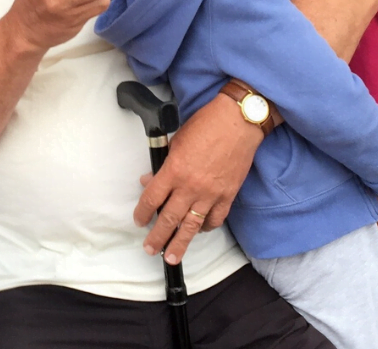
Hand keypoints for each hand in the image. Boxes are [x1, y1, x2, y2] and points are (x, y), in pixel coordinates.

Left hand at [134, 93, 262, 264]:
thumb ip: (163, 163)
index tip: (139, 220)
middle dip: (157, 238)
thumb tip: (150, 180)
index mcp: (174, 170)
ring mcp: (210, 194)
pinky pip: (215, 219)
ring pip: (191, 226)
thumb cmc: (206, 125)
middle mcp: (190, 186)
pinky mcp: (228, 195)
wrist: (238, 121)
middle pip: (169, 219)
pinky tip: (199, 231)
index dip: (143, 212)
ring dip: (180, 244)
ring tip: (172, 257)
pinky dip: (206, 228)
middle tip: (150, 249)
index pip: (151, 199)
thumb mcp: (176, 141)